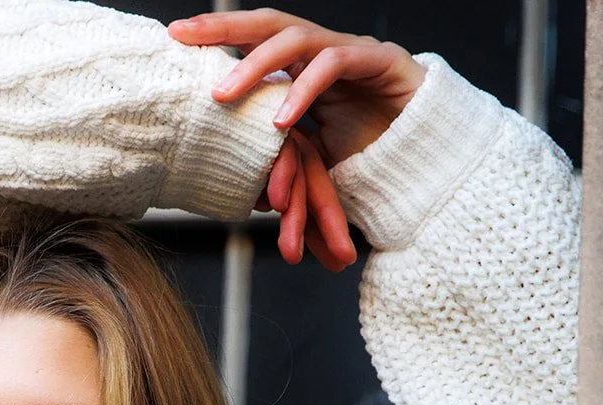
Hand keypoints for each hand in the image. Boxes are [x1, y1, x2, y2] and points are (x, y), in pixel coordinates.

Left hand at [169, 10, 426, 268]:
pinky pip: (335, 64)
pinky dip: (304, 91)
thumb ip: (272, 158)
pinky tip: (280, 120)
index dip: (216, 36)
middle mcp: (326, 50)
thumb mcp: (307, 159)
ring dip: (256, 66)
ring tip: (223, 96)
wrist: (430, 159)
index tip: (173, 40)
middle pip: (268, 22)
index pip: (254, 38)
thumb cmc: (368, 158)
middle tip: (183, 37)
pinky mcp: (383, 61)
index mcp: (304, 65)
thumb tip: (222, 185)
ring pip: (297, 39)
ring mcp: (354, 51)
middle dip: (223, 27)